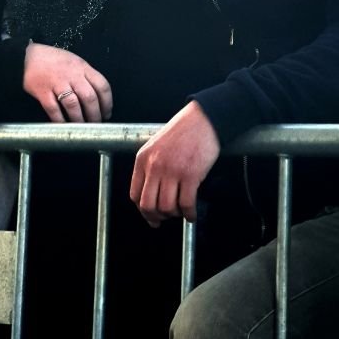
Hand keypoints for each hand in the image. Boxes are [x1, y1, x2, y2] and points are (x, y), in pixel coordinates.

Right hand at [23, 43, 112, 122]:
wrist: (27, 56)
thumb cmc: (53, 60)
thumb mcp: (74, 61)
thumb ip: (86, 76)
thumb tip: (98, 97)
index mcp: (82, 67)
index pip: (102, 85)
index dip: (107, 102)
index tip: (107, 113)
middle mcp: (71, 75)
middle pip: (89, 97)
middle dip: (95, 114)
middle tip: (96, 124)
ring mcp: (56, 83)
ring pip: (73, 105)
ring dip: (79, 119)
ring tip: (82, 127)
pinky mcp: (42, 92)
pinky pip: (53, 109)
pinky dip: (60, 120)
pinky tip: (64, 125)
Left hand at [130, 100, 219, 226]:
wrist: (202, 119)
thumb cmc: (183, 131)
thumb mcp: (156, 145)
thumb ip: (151, 166)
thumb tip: (153, 193)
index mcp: (143, 159)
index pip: (135, 194)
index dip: (142, 210)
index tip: (149, 215)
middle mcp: (155, 166)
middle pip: (148, 205)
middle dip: (156, 217)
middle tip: (164, 219)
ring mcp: (172, 171)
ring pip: (166, 207)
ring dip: (174, 215)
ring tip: (180, 212)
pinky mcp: (190, 175)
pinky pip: (186, 204)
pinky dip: (189, 214)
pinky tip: (191, 213)